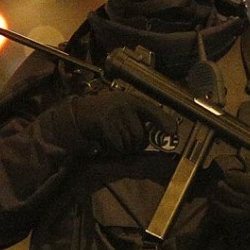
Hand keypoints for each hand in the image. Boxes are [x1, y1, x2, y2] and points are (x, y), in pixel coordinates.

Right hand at [60, 90, 174, 153]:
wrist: (77, 114)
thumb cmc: (103, 115)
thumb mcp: (123, 112)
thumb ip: (141, 120)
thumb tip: (165, 132)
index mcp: (131, 100)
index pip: (152, 110)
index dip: (164, 121)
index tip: (172, 132)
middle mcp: (125, 103)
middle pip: (140, 136)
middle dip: (134, 144)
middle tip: (123, 141)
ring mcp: (115, 112)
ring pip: (129, 143)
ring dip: (122, 148)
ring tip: (112, 139)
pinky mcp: (105, 122)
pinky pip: (117, 145)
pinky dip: (112, 149)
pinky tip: (105, 142)